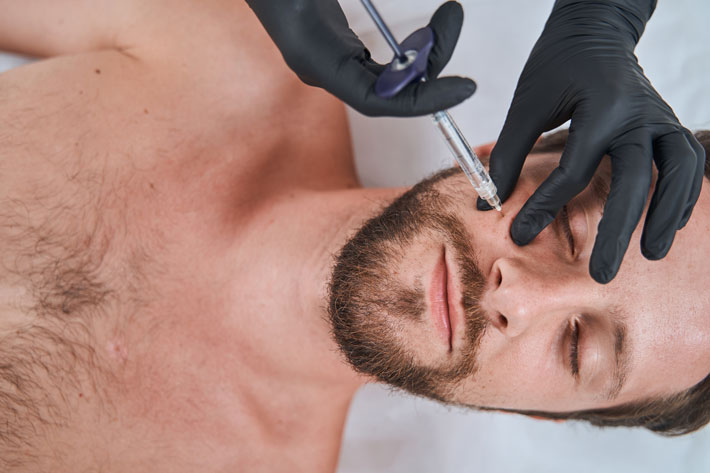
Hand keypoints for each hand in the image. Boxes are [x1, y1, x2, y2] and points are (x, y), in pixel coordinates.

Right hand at [245, 0, 475, 116]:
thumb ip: (349, 25)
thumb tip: (401, 57)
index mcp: (314, 58)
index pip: (377, 101)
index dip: (423, 99)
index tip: (463, 87)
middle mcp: (322, 69)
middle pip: (388, 90)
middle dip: (430, 59)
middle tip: (452, 17)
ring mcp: (331, 62)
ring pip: (389, 78)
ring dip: (424, 53)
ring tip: (446, 17)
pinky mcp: (338, 51)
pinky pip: (382, 66)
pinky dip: (410, 51)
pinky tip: (427, 31)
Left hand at [480, 0, 704, 283]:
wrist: (595, 31)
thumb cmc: (559, 64)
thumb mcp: (526, 103)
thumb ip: (508, 153)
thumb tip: (486, 204)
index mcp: (601, 106)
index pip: (575, 170)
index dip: (544, 206)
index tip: (519, 234)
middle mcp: (640, 114)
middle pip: (637, 180)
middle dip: (620, 231)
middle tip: (602, 274)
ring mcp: (660, 119)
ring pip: (678, 172)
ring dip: (666, 216)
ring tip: (651, 254)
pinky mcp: (668, 124)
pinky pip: (688, 163)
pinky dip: (682, 195)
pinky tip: (668, 223)